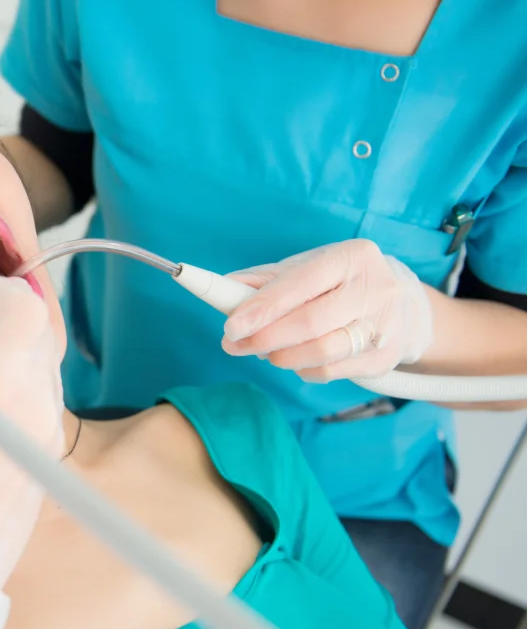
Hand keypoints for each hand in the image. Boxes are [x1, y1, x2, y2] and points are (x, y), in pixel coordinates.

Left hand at [222, 239, 433, 381]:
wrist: (403, 306)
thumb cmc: (341, 283)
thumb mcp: (308, 269)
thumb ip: (267, 280)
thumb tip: (225, 290)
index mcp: (351, 257)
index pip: (300, 284)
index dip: (262, 308)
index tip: (231, 327)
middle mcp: (376, 288)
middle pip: (310, 323)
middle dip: (265, 338)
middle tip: (235, 345)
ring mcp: (386, 326)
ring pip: (321, 352)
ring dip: (281, 357)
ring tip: (265, 351)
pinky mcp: (386, 357)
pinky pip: (331, 371)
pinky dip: (302, 369)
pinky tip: (294, 359)